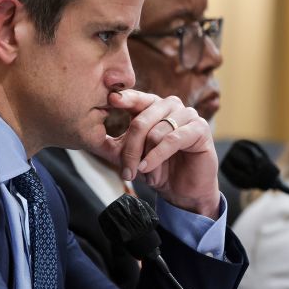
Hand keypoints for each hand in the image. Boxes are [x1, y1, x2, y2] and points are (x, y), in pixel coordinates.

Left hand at [91, 90, 219, 218]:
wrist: (181, 190)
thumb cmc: (155, 169)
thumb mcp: (130, 156)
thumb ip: (113, 145)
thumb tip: (89, 134)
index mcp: (151, 106)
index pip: (134, 98)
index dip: (123, 98)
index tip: (110, 99)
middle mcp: (169, 106)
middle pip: (141, 122)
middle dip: (130, 150)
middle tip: (125, 172)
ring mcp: (187, 114)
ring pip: (155, 132)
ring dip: (146, 158)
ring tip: (145, 173)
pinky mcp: (200, 128)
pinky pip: (172, 139)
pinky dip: (157, 156)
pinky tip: (149, 168)